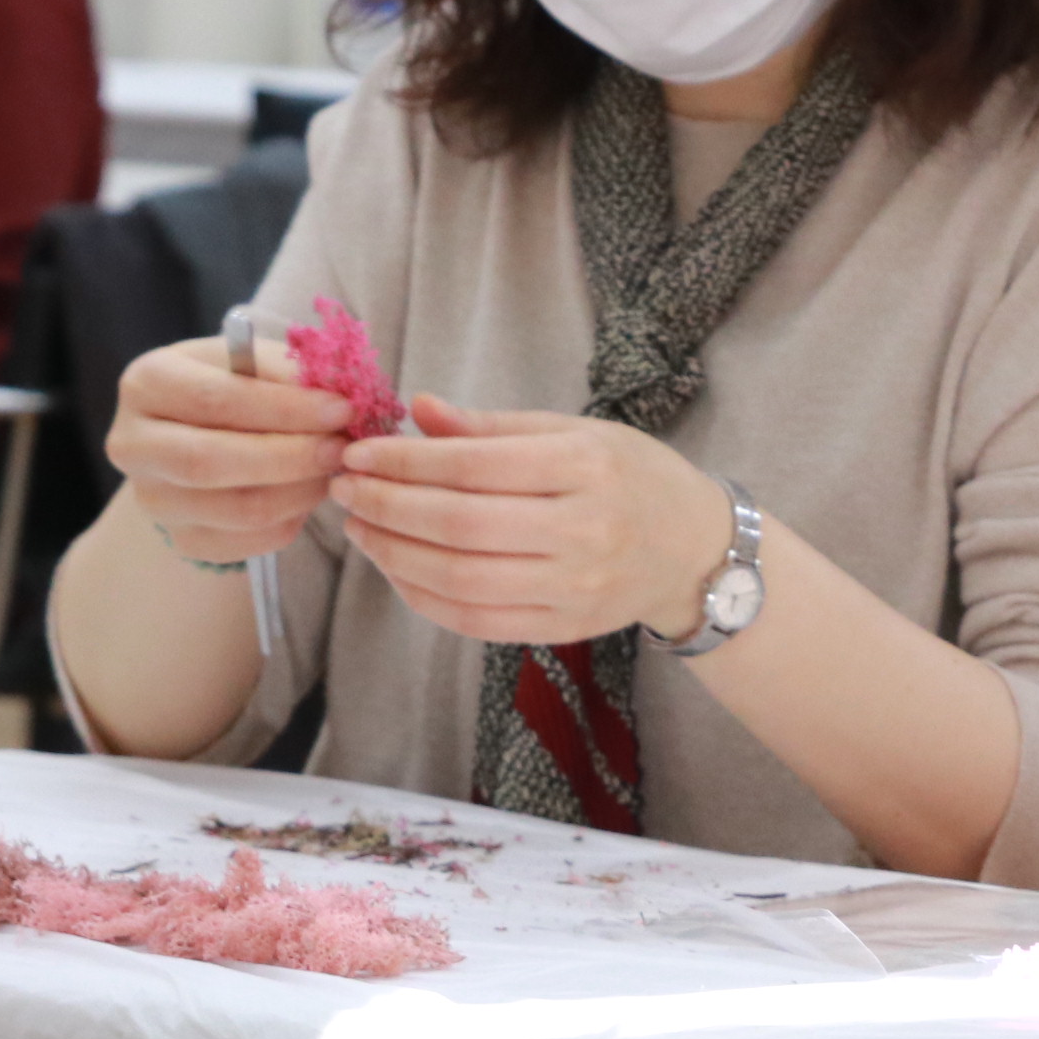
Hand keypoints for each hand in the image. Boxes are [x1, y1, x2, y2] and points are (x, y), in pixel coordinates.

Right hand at [103, 334, 353, 564]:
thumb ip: (287, 371)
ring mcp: (153, 499)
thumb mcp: (251, 360)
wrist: (198, 432)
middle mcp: (134, 445)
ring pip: (236, 509)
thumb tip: (336, 392)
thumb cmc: (232, 385)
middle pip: (213, 462)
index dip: (284, 408)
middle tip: (343, 448)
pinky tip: (308, 492)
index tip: (341, 409)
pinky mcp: (181, 539)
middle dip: (292, 456)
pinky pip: (247, 542)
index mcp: (146, 384)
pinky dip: (290, 520)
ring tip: (333, 469)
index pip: (214, 400)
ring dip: (299, 491)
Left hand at [328, 395, 736, 647]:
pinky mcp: (564, 627)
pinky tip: (397, 569)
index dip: (404, 462)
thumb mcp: (573, 432)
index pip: (473, 467)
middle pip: (460, 526)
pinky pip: (476, 621)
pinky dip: (424, 598)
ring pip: (461, 580)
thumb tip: (417, 410)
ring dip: (394, 555)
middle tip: (344, 489)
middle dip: (387, 507)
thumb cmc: (629, 476)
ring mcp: (575, 587)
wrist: (694, 548)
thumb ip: (492, 428)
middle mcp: (584, 530)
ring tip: (361, 528)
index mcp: (585, 467)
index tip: (358, 453)